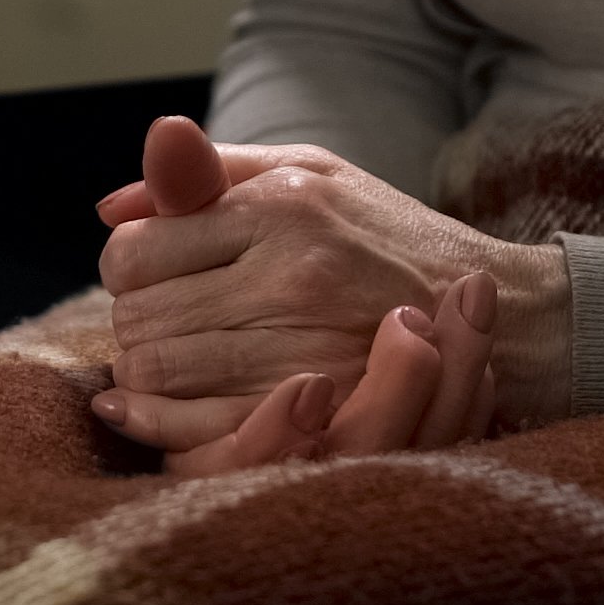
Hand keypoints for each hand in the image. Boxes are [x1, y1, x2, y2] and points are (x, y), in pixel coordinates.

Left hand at [89, 115, 566, 457]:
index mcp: (282, 209)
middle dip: (133, 325)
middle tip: (163, 325)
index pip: (136, 251)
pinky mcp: (319, 413)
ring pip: (160, 374)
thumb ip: (210, 176)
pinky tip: (175, 411)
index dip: (128, 267)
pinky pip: (200, 430)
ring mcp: (307, 346)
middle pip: (138, 318)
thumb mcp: (311, 174)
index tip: (151, 274)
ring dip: (148, 377)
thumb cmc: (385, 234)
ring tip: (179, 362)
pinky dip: (169, 426)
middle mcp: (293, 274)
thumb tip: (110, 207)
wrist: (493, 314)